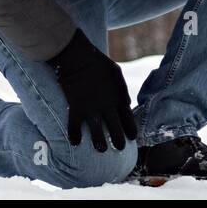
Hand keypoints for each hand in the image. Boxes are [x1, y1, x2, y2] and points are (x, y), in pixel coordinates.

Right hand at [47, 28, 137, 151]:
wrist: (77, 57)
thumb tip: (127, 103)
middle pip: (116, 130)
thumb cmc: (98, 63)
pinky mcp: (76, 108)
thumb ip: (122, 90)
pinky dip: (74, 136)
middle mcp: (107, 106)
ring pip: (97, 134)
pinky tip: (75, 142)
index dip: (131, 130)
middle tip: (120, 148)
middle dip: (119, 142)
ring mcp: (91, 109)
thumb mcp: (116, 74)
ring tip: (101, 149)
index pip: (128, 119)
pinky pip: (74, 127)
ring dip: (100, 144)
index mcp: (118, 97)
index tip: (132, 138)